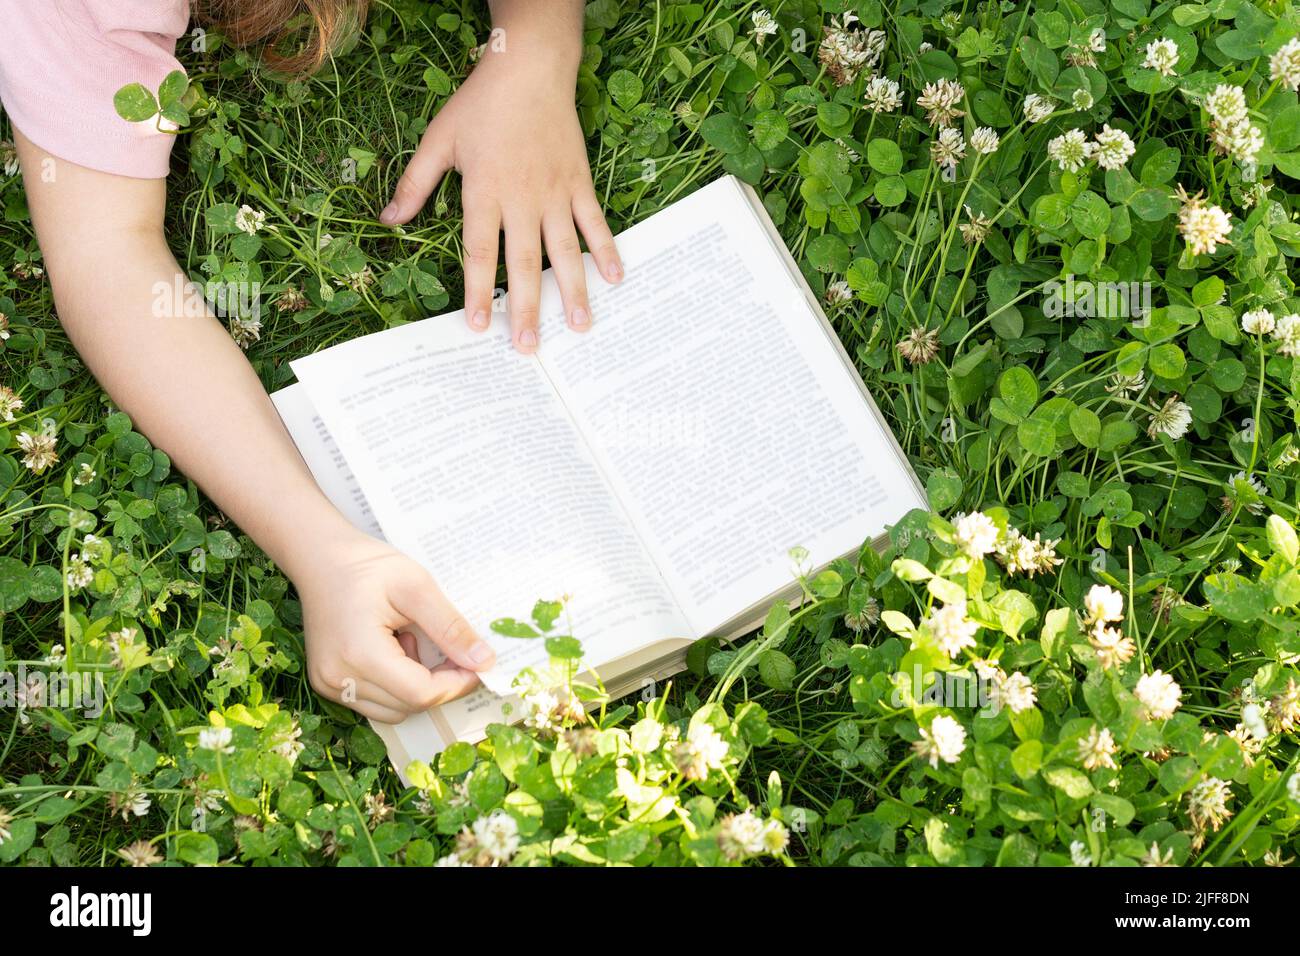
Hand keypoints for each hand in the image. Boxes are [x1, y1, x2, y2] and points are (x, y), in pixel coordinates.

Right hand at [296, 530, 495, 721]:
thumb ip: (450, 628)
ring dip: (415, 686)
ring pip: (394, 710)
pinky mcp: (326, 684)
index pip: (420, 693)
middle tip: (446, 645)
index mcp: (360, 654)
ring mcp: (328, 684)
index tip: (476, 664)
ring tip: (410, 641)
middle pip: (409, 705)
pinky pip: (375, 703)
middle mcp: (338, 678)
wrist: (321, 557)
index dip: (456, 684)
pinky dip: (394, 686)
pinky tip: (392, 650)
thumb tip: (483, 661)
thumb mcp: (417, 587)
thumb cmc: (366, 566)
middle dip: (439, 682)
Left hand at [379, 34, 623, 352]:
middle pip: (523, 264)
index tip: (477, 326)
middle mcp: (522, 199)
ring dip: (572, 291)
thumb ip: (414, 185)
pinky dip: (606, 250)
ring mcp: (555, 193)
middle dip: (525, 308)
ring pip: (564, 251)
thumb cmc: (480, 105)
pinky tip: (615, 279)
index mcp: (484, 192)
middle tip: (529, 348)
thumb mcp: (438, 141)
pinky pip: (594, 223)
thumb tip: (387, 221)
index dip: (476, 291)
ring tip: (579, 328)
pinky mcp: (578, 183)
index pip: (479, 252)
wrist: (530, 70)